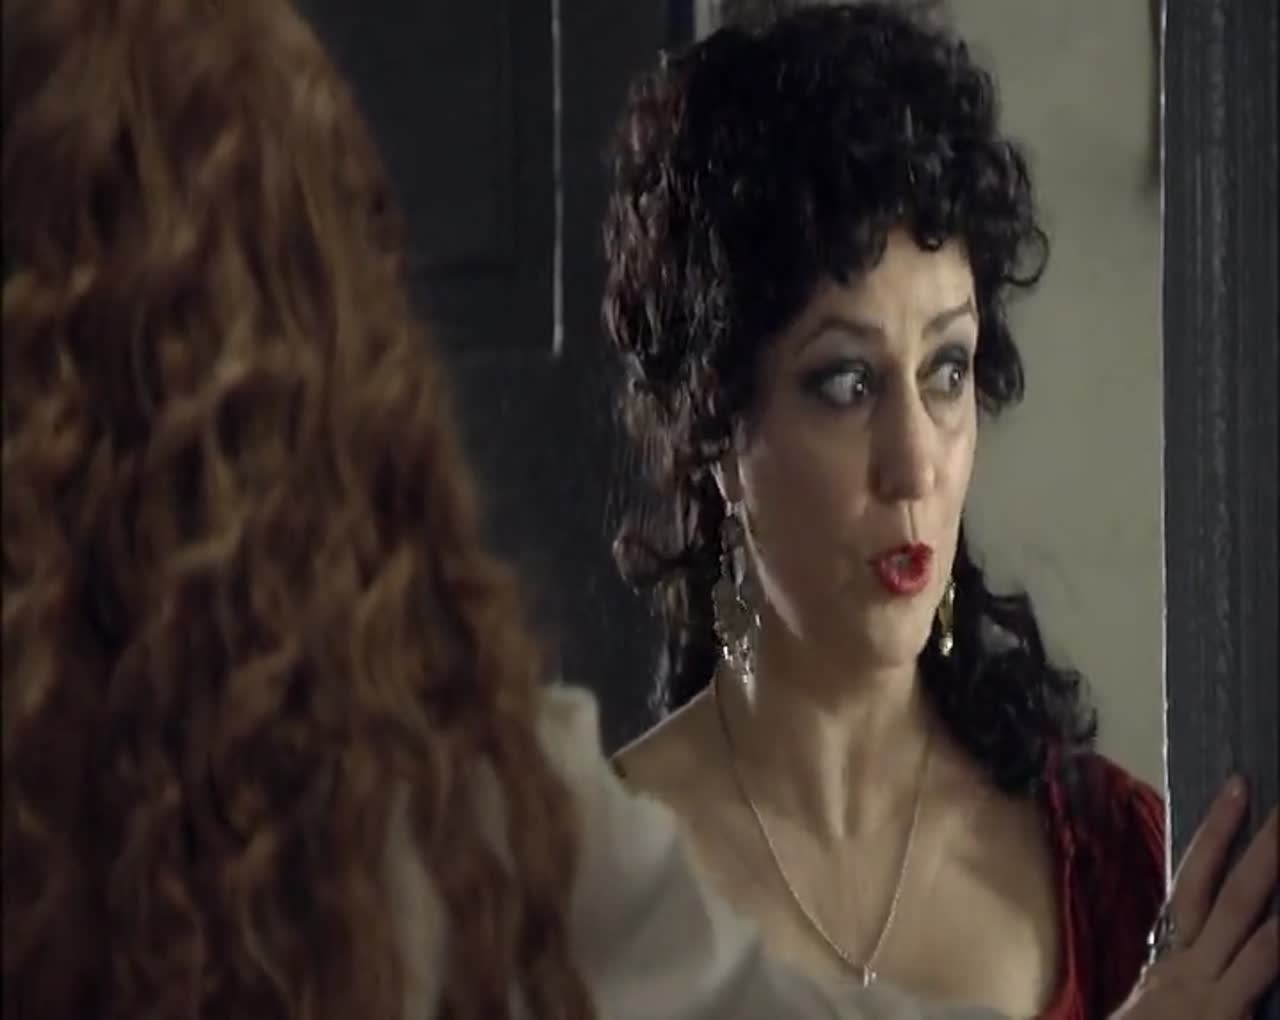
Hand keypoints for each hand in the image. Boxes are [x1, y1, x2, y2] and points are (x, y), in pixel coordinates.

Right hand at [1112, 778, 1277, 1019]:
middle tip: (1272, 795)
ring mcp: (1205, 993)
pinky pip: (1255, 976)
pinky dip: (1276, 948)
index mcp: (1172, 960)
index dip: (1215, 835)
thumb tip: (1206, 939)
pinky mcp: (1220, 1016)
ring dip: (1273, 880)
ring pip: (1249, 926)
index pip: (1195, 884)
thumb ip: (1180, 972)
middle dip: (1254, 843)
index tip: (1238, 789)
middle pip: (1225, 892)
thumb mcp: (1155, 1004)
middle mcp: (1187, 967)